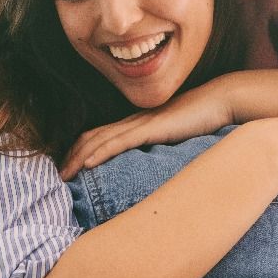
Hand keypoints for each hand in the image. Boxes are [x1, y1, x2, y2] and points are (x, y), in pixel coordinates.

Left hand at [61, 81, 233, 179]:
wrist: (220, 101)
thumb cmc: (203, 119)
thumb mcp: (177, 137)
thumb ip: (163, 148)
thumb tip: (156, 170)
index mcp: (138, 124)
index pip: (101, 136)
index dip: (81, 151)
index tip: (70, 169)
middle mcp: (134, 121)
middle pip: (93, 137)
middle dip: (71, 156)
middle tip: (57, 176)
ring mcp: (141, 123)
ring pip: (100, 140)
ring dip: (78, 157)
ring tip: (63, 174)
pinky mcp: (151, 128)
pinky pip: (120, 141)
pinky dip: (101, 152)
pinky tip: (88, 164)